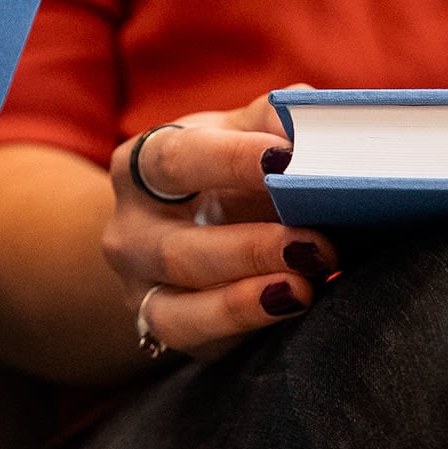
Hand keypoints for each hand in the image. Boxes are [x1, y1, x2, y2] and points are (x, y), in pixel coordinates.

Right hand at [100, 93, 335, 356]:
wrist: (191, 228)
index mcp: (140, 163)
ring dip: (249, 289)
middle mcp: (129, 225)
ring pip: (181, 298)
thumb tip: (315, 118)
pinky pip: (191, 330)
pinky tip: (287, 303)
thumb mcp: (239, 134)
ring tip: (308, 281)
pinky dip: (240, 317)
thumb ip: (274, 118)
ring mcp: (139, 281)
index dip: (232, 160)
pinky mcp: (161, 323)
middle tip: (318, 243)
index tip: (289, 161)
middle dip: (252, 246)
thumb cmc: (224, 172)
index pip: (178, 159)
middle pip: (177, 242)